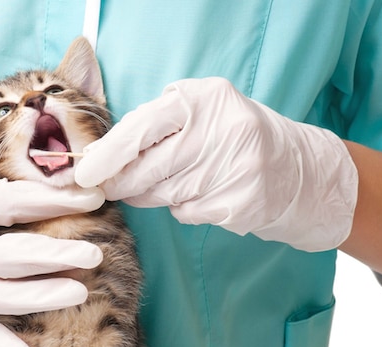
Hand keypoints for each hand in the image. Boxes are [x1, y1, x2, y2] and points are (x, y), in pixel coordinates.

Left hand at [75, 77, 357, 251]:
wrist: (298, 171)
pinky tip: (201, 196)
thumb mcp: (200, 113)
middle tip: (106, 188)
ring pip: (163, 193)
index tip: (83, 172)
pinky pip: (186, 212)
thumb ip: (154, 125)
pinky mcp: (239, 204)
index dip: (108, 154)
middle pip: (148, 168)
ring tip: (163, 185)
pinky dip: (183, 208)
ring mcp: (233, 170)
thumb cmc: (232, 138)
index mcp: (205, 100)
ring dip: (150, 195)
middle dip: (120, 182)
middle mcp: (222, 131)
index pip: (142, 128)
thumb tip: (97, 156)